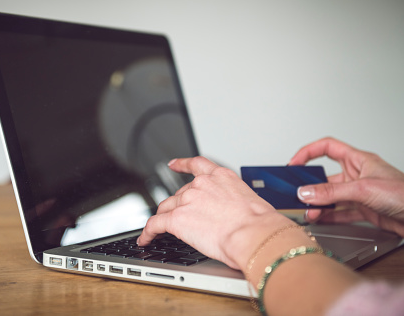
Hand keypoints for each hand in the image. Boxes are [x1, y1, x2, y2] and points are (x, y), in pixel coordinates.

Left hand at [137, 156, 292, 269]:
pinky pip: (155, 224)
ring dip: (163, 218)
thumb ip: (235, 203)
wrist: (253, 233)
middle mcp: (202, 184)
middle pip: (180, 193)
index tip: (173, 164)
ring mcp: (188, 199)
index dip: (182, 164)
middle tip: (178, 217)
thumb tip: (235, 215)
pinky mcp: (177, 218)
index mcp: (221, 177)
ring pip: (167, 208)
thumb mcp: (250, 203)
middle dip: (178, 205)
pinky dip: (148, 232)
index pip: (197, 165)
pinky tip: (145, 239)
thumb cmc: (259, 224)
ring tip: (156, 230)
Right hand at [289, 137, 403, 241]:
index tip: (294, 164)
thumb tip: (307, 192)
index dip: (309, 152)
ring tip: (309, 211)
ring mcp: (360, 194)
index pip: (328, 148)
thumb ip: (332, 192)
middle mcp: (358, 175)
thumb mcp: (363, 189)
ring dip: (319, 204)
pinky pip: (340, 212)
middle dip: (310, 185)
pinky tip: (320, 219)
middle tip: (297, 193)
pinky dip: (328, 216)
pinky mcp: (364, 210)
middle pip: (326, 177)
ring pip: (331, 197)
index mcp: (359, 160)